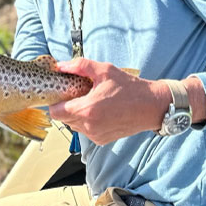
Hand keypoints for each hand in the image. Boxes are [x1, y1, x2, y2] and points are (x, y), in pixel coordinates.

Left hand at [48, 59, 171, 143]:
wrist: (151, 106)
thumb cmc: (130, 87)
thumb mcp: (104, 70)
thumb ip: (79, 66)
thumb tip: (61, 65)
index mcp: (87, 109)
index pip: (55, 112)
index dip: (55, 102)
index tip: (62, 93)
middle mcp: (89, 126)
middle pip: (63, 119)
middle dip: (66, 107)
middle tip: (76, 94)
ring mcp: (96, 135)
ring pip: (74, 125)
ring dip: (76, 114)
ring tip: (90, 101)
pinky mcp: (102, 140)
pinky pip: (86, 131)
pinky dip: (87, 122)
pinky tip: (99, 110)